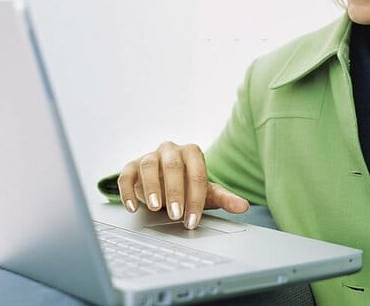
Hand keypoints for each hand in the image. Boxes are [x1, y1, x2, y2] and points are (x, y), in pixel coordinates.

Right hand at [117, 141, 249, 228]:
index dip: (195, 197)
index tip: (192, 220)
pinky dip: (128, 190)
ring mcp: (150, 156)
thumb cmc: (188, 186)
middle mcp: (170, 150)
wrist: (164, 181)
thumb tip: (243, 206)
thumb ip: (224, 198)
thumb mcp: (206, 192)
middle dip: (175, 192)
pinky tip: (133, 207)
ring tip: (156, 208)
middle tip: (176, 215)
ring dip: (151, 187)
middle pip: (173, 166)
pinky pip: (126, 174)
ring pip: (148, 165)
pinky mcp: (132, 165)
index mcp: (192, 153)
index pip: (197, 173)